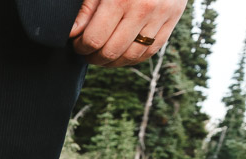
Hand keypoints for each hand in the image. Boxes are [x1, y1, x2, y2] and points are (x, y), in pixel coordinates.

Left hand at [70, 0, 186, 67]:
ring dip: (112, 62)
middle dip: (94, 57)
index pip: (94, 39)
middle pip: (112, 51)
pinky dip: (132, 58)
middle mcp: (143, 9)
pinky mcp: (172, 19)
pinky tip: (121, 54)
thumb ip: (86, 9)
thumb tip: (72, 34)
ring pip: (131, 56)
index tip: (78, 43)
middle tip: (87, 52)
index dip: (81, 47)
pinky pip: (149, 51)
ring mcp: (160, 15)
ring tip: (102, 55)